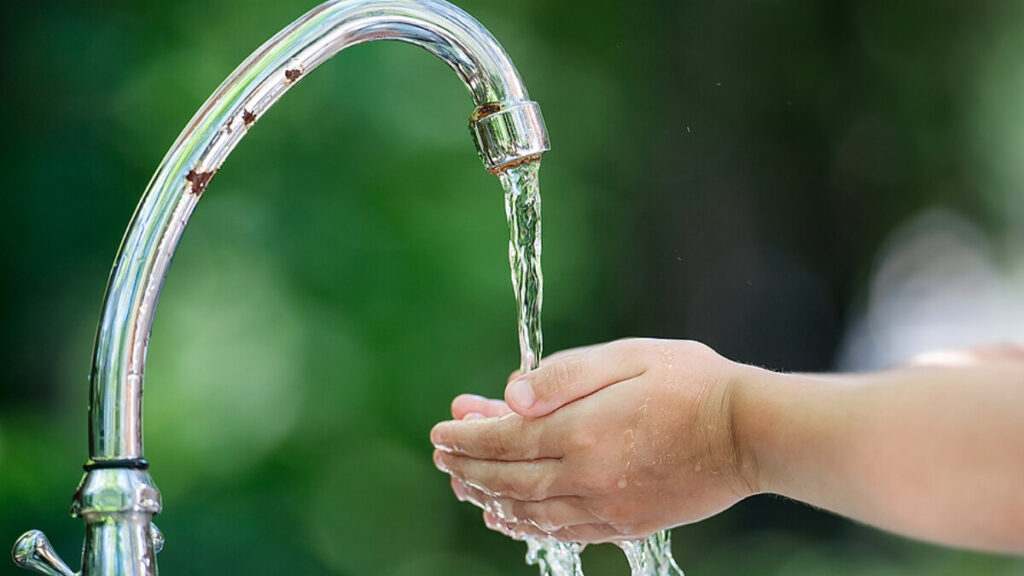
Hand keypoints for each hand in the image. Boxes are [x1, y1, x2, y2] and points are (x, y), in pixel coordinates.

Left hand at [431, 338, 759, 542]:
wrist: (750, 432)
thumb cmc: (692, 383)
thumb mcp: (628, 356)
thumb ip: (563, 375)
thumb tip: (509, 393)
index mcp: (582, 432)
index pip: (504, 438)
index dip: (467, 433)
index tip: (442, 426)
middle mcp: (587, 477)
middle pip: (508, 478)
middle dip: (467, 465)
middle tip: (441, 453)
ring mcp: (606, 507)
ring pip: (528, 511)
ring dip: (488, 497)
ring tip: (462, 483)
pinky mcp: (626, 523)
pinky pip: (561, 532)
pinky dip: (525, 526)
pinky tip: (509, 518)